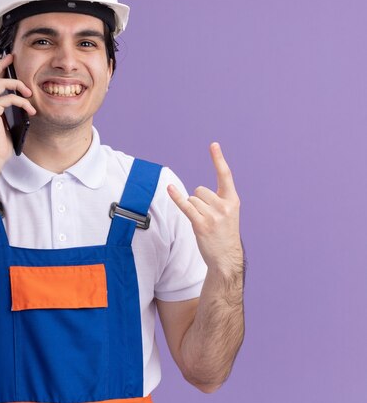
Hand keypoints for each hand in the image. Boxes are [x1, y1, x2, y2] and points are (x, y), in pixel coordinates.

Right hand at [0, 53, 35, 160]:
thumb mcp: (6, 124)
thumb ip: (10, 112)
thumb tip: (24, 105)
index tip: (7, 62)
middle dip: (1, 65)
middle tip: (12, 58)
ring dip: (17, 84)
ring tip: (29, 93)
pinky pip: (8, 98)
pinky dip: (22, 102)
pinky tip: (30, 111)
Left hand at [167, 142, 241, 274]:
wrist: (226, 258)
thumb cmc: (224, 235)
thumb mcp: (228, 214)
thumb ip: (218, 200)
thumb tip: (195, 193)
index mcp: (232, 200)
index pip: (225, 175)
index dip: (218, 159)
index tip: (213, 144)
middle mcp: (224, 206)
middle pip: (199, 190)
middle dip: (198, 201)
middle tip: (207, 217)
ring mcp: (213, 215)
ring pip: (192, 200)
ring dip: (193, 210)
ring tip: (203, 224)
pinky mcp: (201, 224)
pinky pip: (185, 206)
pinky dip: (176, 197)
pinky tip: (169, 188)